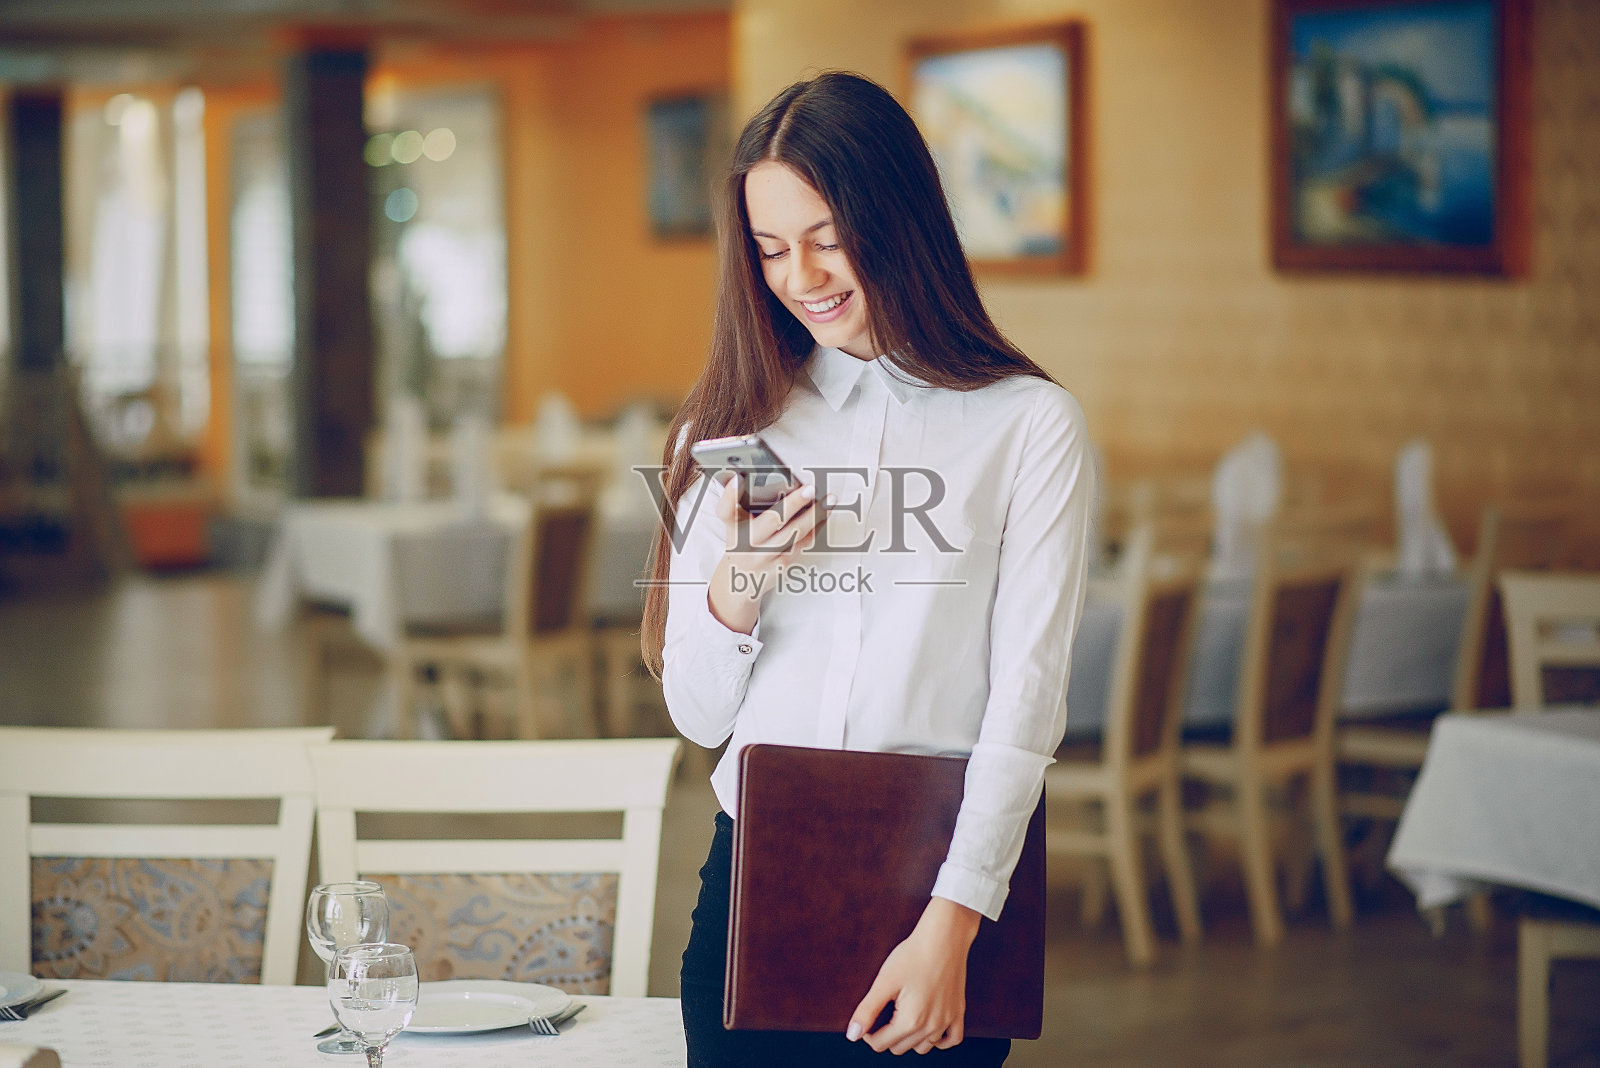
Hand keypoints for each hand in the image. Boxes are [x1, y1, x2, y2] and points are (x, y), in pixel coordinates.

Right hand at [706, 477, 827, 633]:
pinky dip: (816, 527)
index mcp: (734, 528)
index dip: (730, 494)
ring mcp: (767, 555)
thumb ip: (738, 502)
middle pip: (772, 520)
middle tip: (809, 489)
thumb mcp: (733, 524)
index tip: (738, 479)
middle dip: (793, 503)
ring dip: (815, 515)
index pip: (727, 511)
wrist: (740, 581)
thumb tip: (751, 478)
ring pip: (795, 533)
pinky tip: (824, 515)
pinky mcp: (783, 564)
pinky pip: (803, 544)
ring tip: (828, 501)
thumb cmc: (740, 546)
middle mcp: (748, 543)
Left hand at [848, 898, 980, 1054]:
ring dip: (909, 1039)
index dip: (868, 1033)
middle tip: (884, 1012)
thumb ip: (867, 1010)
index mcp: (910, 1021)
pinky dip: (939, 1040)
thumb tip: (853, 1035)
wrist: (944, 937)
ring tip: (902, 1017)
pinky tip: (928, 1029)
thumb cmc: (913, 955)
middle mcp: (931, 1027)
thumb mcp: (884, 981)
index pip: (881, 1044)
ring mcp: (947, 1021)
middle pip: (900, 1048)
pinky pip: (951, 1039)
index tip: (867, 1018)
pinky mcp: (958, 1012)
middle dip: (887, 1035)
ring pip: (923, 1047)